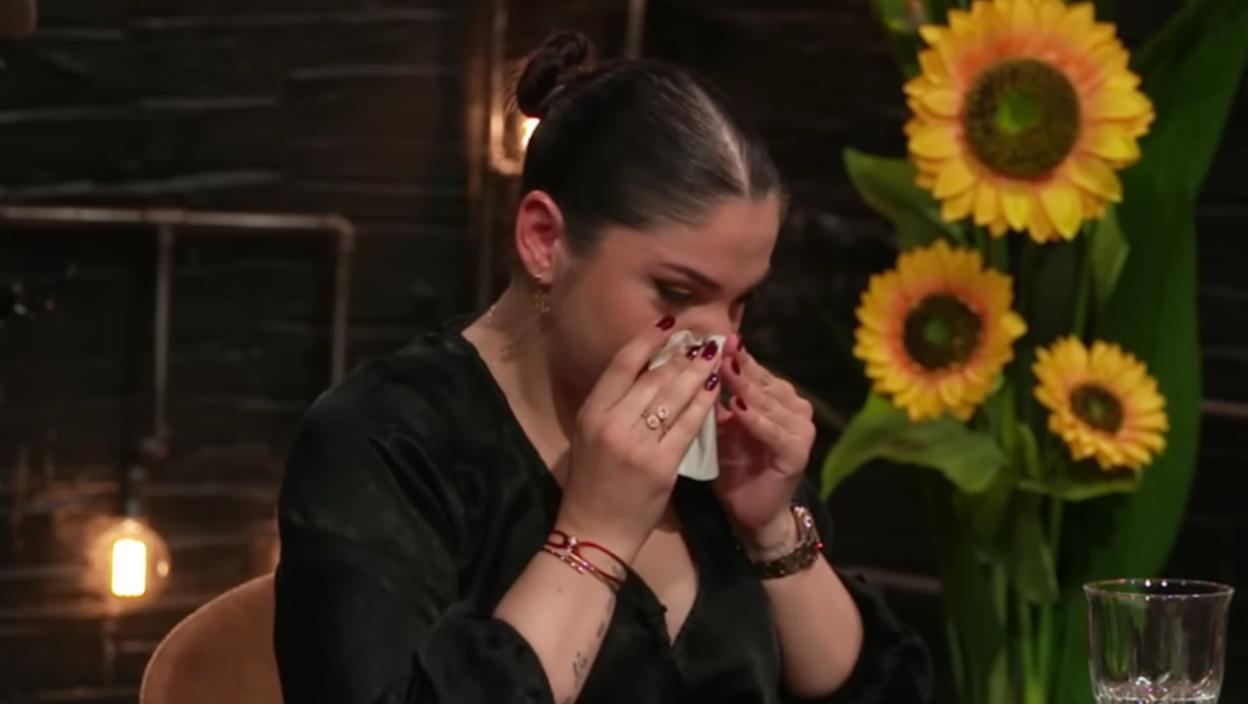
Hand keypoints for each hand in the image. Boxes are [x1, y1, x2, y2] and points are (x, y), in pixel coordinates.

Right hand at [557, 318, 723, 560]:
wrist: (594, 532)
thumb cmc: (591, 484)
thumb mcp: (590, 437)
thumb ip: (612, 405)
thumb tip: (643, 370)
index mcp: (591, 413)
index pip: (622, 365)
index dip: (648, 339)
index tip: (668, 323)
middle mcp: (612, 423)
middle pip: (653, 377)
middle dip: (682, 353)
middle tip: (704, 336)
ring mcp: (637, 444)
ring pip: (674, 397)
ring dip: (698, 371)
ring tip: (715, 353)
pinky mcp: (660, 465)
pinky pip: (688, 426)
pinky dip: (704, 403)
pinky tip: (716, 387)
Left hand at [713, 335, 815, 555]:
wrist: (751, 512)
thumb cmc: (733, 466)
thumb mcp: (720, 426)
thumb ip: (714, 397)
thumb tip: (688, 362)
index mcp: (777, 396)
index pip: (753, 369)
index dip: (731, 355)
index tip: (708, 338)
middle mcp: (795, 407)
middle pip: (762, 381)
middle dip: (737, 365)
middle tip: (716, 347)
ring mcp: (801, 430)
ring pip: (769, 402)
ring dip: (746, 387)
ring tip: (724, 372)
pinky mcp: (798, 453)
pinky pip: (775, 432)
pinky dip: (757, 420)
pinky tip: (739, 409)